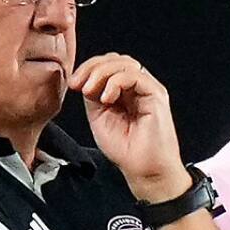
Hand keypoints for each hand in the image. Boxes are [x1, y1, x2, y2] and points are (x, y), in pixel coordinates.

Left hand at [68, 53, 191, 201]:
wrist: (144, 170)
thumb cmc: (126, 150)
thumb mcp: (99, 118)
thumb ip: (93, 96)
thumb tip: (85, 79)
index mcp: (124, 91)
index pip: (107, 65)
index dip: (88, 68)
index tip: (73, 83)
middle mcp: (138, 87)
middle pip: (115, 59)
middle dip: (93, 67)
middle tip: (79, 84)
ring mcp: (148, 89)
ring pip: (125, 63)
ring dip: (102, 73)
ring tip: (91, 92)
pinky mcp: (156, 95)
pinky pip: (136, 75)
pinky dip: (116, 82)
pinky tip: (107, 98)